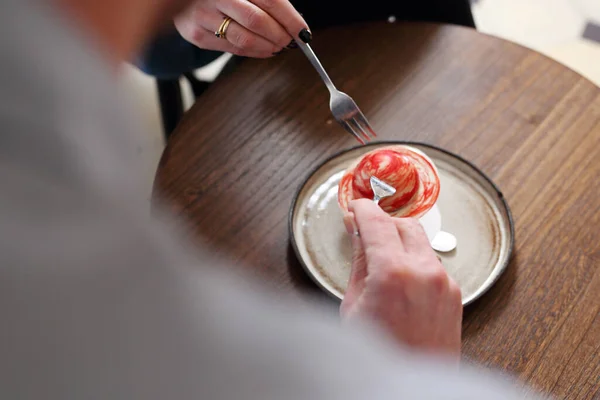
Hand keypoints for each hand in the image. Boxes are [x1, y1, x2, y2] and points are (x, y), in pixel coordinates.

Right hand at [174, 0, 309, 57]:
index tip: (303, 32)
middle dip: (280, 35)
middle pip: (257, 21)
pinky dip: (254, 52)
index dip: (290, 19)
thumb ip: (268, 0)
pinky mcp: (197, 34)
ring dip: (268, 47)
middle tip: (290, 41)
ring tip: (278, 46)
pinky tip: (264, 49)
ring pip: (245, 39)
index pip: (271, 0)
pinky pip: (232, 49)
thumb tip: (294, 23)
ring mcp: (204, 15)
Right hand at [341, 199, 462, 357]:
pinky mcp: (454, 293)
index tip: (355, 206)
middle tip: (364, 228)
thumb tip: (358, 234)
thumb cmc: (382, 355)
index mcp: (394, 273)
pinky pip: (432, 263)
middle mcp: (425, 272)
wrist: (412, 387)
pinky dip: (414, 260)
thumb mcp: (354, 306)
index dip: (362, 208)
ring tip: (380, 259)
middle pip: (404, 223)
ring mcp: (444, 283)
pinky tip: (399, 278)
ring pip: (421, 242)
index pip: (376, 221)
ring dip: (400, 241)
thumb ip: (359, 262)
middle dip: (383, 222)